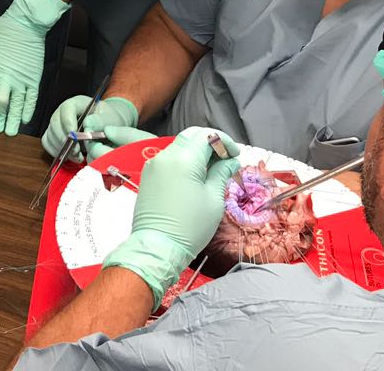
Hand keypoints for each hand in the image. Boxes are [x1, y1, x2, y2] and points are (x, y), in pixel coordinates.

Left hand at [0, 0, 69, 135]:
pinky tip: (25, 120)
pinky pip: (31, 99)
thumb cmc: (4, 30)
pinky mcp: (35, 78)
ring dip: (13, 121)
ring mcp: (22, 80)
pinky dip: (28, 110)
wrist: (28, 23)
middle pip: (0, 106)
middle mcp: (6, 79)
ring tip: (10, 133)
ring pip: (17, 106)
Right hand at [41, 96, 138, 158]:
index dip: (68, 123)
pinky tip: (70, 157)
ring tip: (77, 157)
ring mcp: (57, 123)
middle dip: (64, 140)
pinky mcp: (54, 135)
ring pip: (50, 135)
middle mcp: (63, 112)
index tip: (74, 137)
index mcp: (77, 103)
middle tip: (77, 152)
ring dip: (61, 149)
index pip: (67, 109)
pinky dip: (56, 152)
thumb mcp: (109, 119)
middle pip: (55, 123)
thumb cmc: (107, 120)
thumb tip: (87, 125)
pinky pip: (48, 143)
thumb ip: (100, 121)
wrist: (106, 127)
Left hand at [101, 127, 240, 307]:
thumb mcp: (213, 199)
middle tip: (226, 159)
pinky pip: (169, 159)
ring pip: (179, 146)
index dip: (225, 141)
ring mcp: (153, 165)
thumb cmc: (189, 226)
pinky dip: (184, 161)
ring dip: (197, 151)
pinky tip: (195, 176)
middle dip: (210, 142)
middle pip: (191, 136)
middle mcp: (165, 155)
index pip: (207, 135)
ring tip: (213, 170)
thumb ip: (222, 173)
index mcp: (184, 158)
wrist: (157, 247)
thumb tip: (230, 161)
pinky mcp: (148, 176)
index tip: (235, 155)